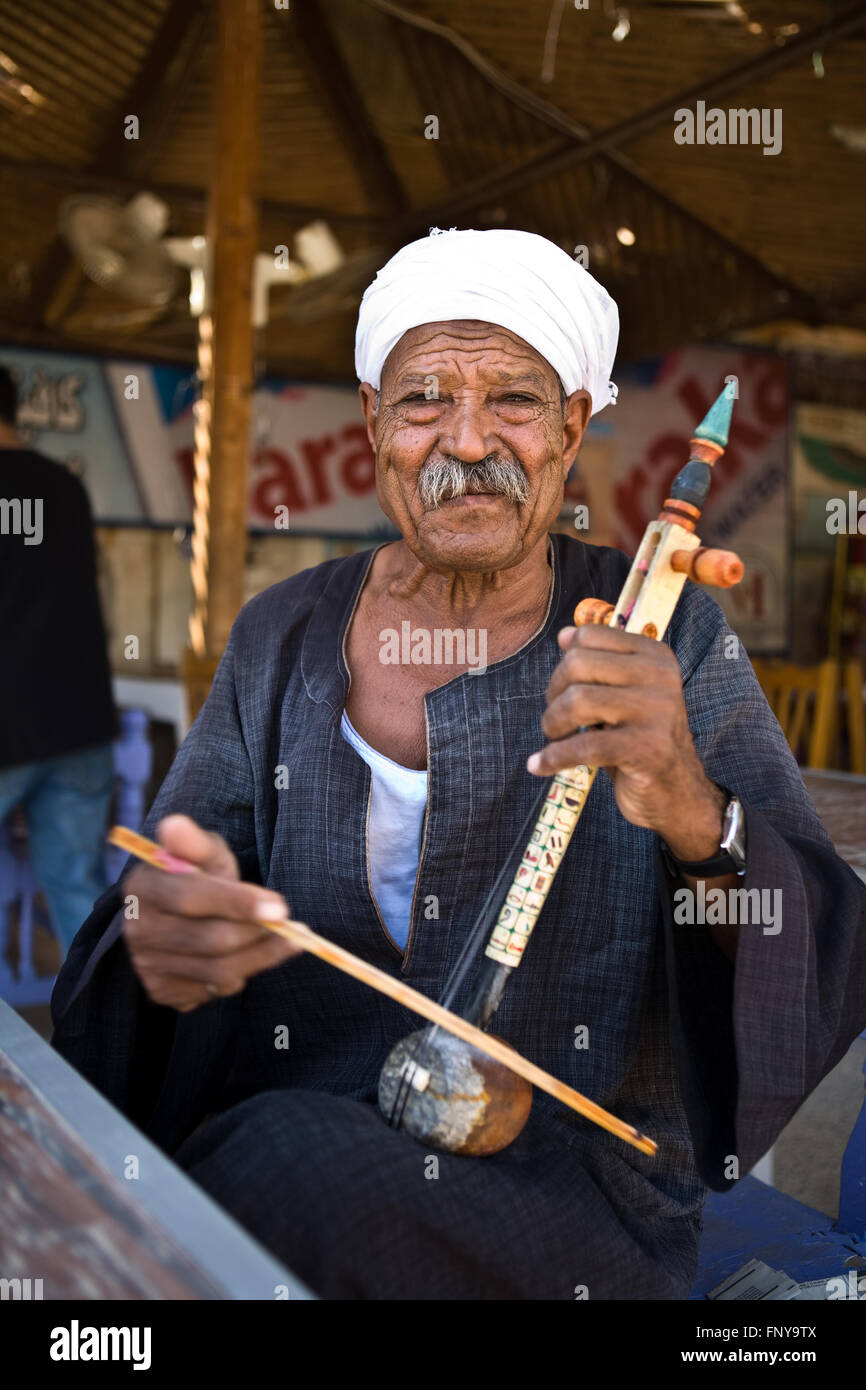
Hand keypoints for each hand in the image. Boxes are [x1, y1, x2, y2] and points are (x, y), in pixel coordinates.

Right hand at [123, 814, 300, 1013]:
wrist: (171, 917)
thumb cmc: (194, 876)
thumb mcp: (200, 853)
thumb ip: (195, 843)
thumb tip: (174, 824)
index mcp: (143, 886)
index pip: (191, 897)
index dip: (238, 903)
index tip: (280, 907)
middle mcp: (138, 930)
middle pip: (211, 940)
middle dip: (258, 933)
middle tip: (290, 925)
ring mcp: (147, 965)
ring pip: (218, 971)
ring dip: (263, 956)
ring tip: (289, 941)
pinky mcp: (162, 991)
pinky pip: (215, 991)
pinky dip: (244, 973)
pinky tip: (255, 956)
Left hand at [527, 624, 725, 858]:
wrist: (676, 792)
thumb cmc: (641, 739)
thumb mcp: (623, 694)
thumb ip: (598, 663)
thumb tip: (564, 635)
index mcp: (654, 656)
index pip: (589, 635)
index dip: (564, 663)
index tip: (564, 690)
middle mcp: (660, 676)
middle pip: (577, 664)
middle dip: (554, 694)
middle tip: (557, 720)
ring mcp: (656, 712)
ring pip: (576, 701)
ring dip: (553, 724)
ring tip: (556, 739)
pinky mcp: (646, 748)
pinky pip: (583, 745)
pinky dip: (553, 757)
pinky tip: (540, 765)